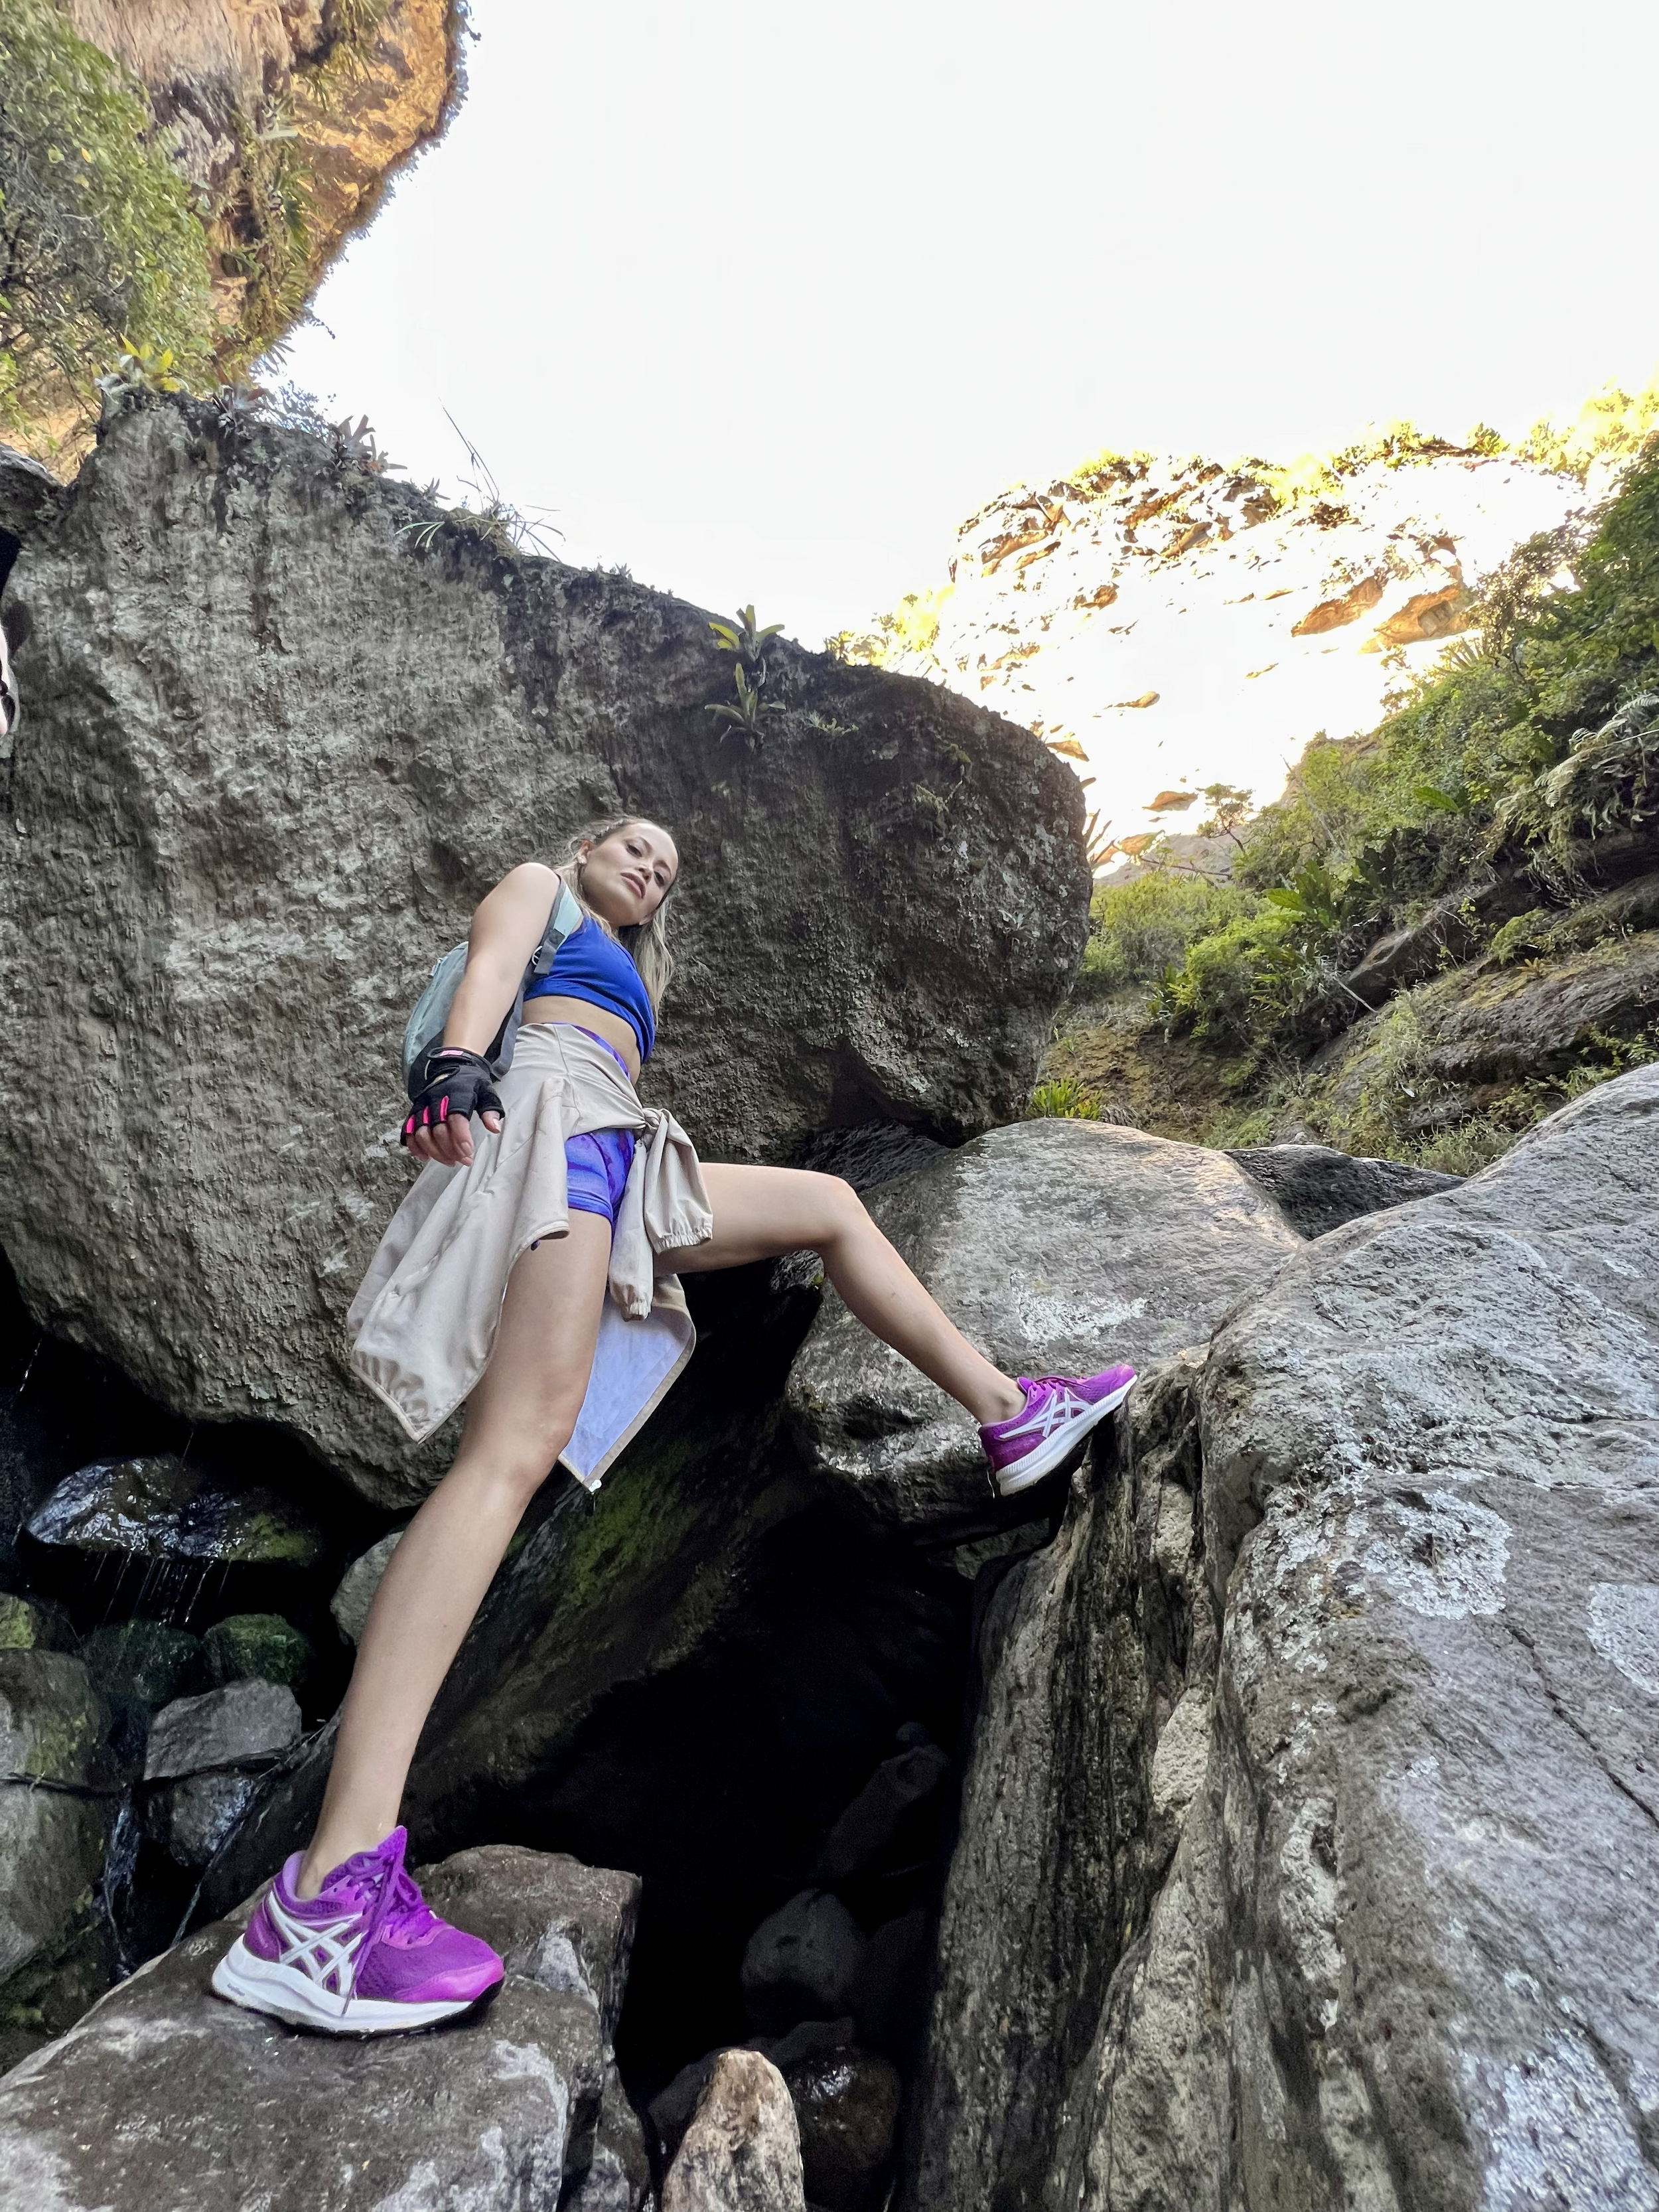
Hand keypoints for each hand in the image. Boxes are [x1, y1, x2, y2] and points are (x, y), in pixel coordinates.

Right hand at [402, 1049, 503, 1167]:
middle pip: (438, 1130)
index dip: (460, 1137)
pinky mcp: (414, 1111)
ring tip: (449, 1161)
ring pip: (422, 1133)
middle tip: (464, 1161)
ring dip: (434, 1151)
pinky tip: (425, 1157)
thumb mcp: (486, 1091)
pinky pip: (408, 1131)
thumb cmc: (471, 1083)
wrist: (450, 1066)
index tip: (469, 1152)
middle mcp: (436, 1100)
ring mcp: (422, 1106)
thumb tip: (495, 1129)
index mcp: (456, 1094)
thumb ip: (491, 1109)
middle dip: (451, 1150)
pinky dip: (414, 1146)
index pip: (456, 1118)